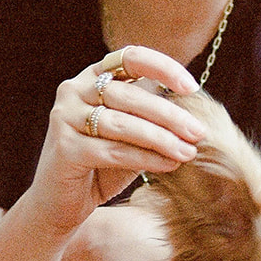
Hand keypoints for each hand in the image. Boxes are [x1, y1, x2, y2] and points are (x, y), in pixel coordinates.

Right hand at [29, 46, 206, 234]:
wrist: (61, 203)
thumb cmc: (102, 164)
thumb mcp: (131, 134)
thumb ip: (152, 117)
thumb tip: (195, 114)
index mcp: (92, 77)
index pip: (130, 57)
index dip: (163, 67)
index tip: (191, 87)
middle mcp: (74, 90)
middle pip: (130, 94)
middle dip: (170, 114)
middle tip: (199, 132)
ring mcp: (65, 117)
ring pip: (123, 123)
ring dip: (161, 138)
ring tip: (188, 152)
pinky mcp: (64, 148)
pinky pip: (114, 151)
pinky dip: (146, 158)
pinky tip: (169, 165)